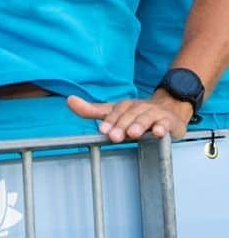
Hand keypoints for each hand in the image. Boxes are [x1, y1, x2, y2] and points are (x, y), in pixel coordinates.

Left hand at [67, 91, 191, 141]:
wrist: (168, 108)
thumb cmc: (136, 113)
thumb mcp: (114, 111)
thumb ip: (92, 110)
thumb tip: (69, 101)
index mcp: (124, 107)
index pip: (114, 112)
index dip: (109, 121)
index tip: (102, 130)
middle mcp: (138, 108)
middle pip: (128, 116)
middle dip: (121, 126)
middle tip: (114, 136)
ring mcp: (154, 114)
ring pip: (145, 118)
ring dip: (139, 125)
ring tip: (133, 133)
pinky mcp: (169, 121)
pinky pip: (166, 124)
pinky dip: (163, 128)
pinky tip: (159, 133)